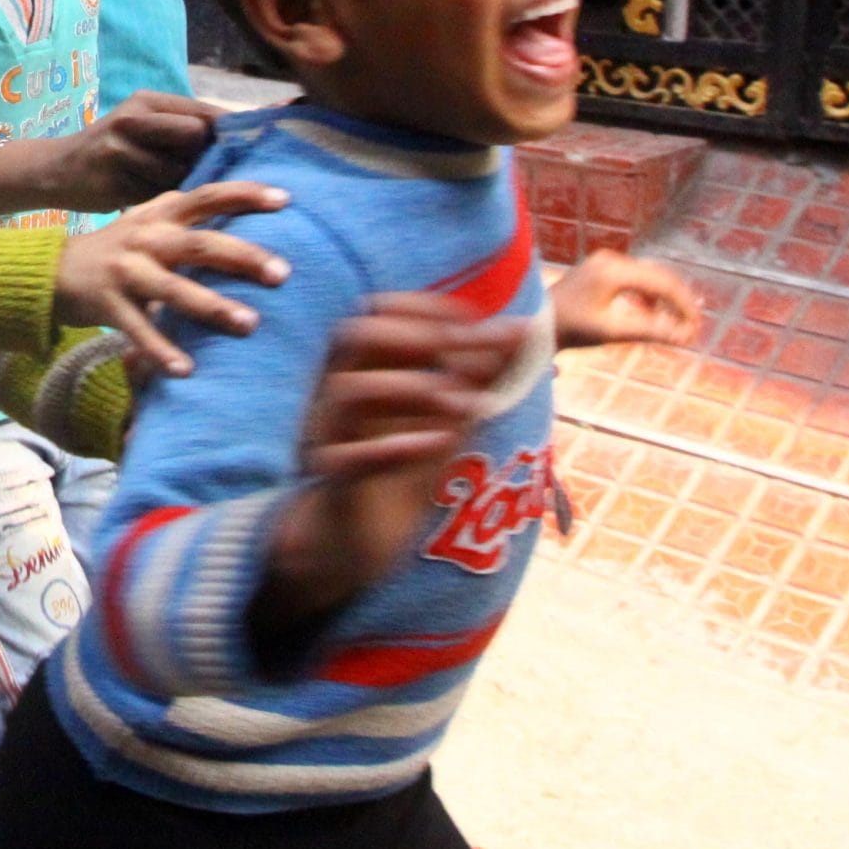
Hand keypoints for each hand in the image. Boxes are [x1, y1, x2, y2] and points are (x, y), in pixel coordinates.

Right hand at [1, 92, 220, 212]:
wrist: (55, 170)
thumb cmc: (111, 148)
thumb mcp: (142, 125)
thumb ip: (182, 128)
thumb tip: (241, 143)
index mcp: (145, 101)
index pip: (204, 111)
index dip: (232, 130)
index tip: (256, 147)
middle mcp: (132, 120)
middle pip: (196, 135)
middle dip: (203, 156)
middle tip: (199, 171)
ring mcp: (119, 150)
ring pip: (179, 170)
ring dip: (182, 183)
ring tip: (167, 186)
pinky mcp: (112, 181)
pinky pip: (158, 195)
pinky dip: (163, 200)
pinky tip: (151, 198)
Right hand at [50, 181, 290, 376]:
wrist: (51, 271)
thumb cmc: (117, 250)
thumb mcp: (147, 224)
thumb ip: (187, 221)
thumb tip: (250, 223)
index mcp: (159, 215)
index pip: (206, 197)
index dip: (244, 195)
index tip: (284, 200)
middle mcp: (145, 238)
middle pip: (199, 244)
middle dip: (242, 257)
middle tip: (283, 273)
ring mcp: (125, 272)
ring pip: (173, 288)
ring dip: (213, 306)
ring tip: (250, 325)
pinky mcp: (107, 305)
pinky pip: (139, 330)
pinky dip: (161, 351)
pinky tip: (186, 370)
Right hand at [256, 295, 527, 634]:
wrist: (350, 543)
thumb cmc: (398, 472)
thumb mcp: (445, 420)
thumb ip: (476, 378)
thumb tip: (520, 331)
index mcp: (357, 370)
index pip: (374, 313)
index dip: (422, 306)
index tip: (473, 318)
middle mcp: (334, 394)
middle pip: (353, 337)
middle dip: (416, 334)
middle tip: (471, 351)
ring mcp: (328, 437)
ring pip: (348, 391)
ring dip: (410, 388)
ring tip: (464, 403)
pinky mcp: (334, 484)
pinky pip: (350, 459)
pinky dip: (394, 448)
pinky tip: (439, 444)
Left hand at [549, 250, 702, 350]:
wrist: (534, 324)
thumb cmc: (570, 329)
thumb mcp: (612, 332)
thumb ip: (650, 331)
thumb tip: (687, 336)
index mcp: (614, 271)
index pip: (663, 283)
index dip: (685, 306)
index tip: (696, 329)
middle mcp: (610, 260)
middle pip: (659, 277)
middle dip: (678, 302)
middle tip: (692, 328)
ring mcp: (604, 262)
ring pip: (648, 277)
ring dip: (664, 300)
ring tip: (675, 325)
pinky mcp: (600, 270)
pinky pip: (634, 279)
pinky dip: (647, 297)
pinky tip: (650, 316)